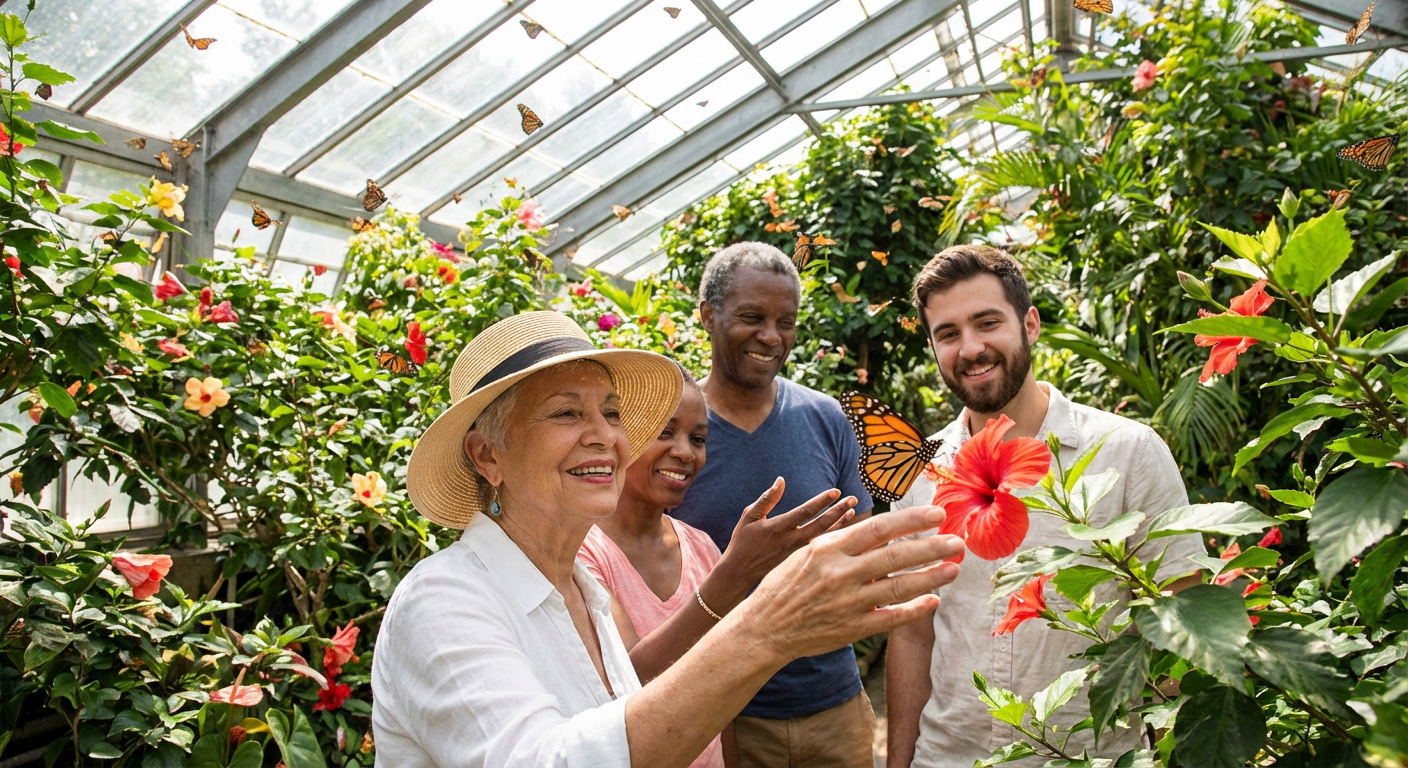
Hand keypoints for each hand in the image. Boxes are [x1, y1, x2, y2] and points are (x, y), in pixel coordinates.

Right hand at [719, 478, 855, 586]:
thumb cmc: (743, 541)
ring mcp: (797, 552)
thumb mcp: (749, 516)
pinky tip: (842, 527)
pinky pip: (821, 545)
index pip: (804, 512)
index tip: (836, 491)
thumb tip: (781, 480)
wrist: (740, 572)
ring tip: (852, 510)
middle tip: (852, 498)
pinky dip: (833, 536)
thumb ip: (766, 499)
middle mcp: (791, 541)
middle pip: (820, 525)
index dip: (821, 502)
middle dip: (838, 511)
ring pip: (824, 537)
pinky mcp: (799, 559)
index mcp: (778, 528)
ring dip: (839, 523)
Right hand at [729, 505, 961, 662]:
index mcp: (829, 548)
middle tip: (958, 541)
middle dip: (931, 547)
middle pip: (895, 556)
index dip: (912, 520)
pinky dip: (914, 609)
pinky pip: (891, 618)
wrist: (765, 627)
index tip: (937, 514)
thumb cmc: (786, 584)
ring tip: (954, 568)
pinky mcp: (852, 628)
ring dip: (931, 577)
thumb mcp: (809, 552)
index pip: (879, 528)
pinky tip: (933, 601)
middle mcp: (841, 573)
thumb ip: (844, 542)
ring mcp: (848, 602)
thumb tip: (880, 529)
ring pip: (899, 587)